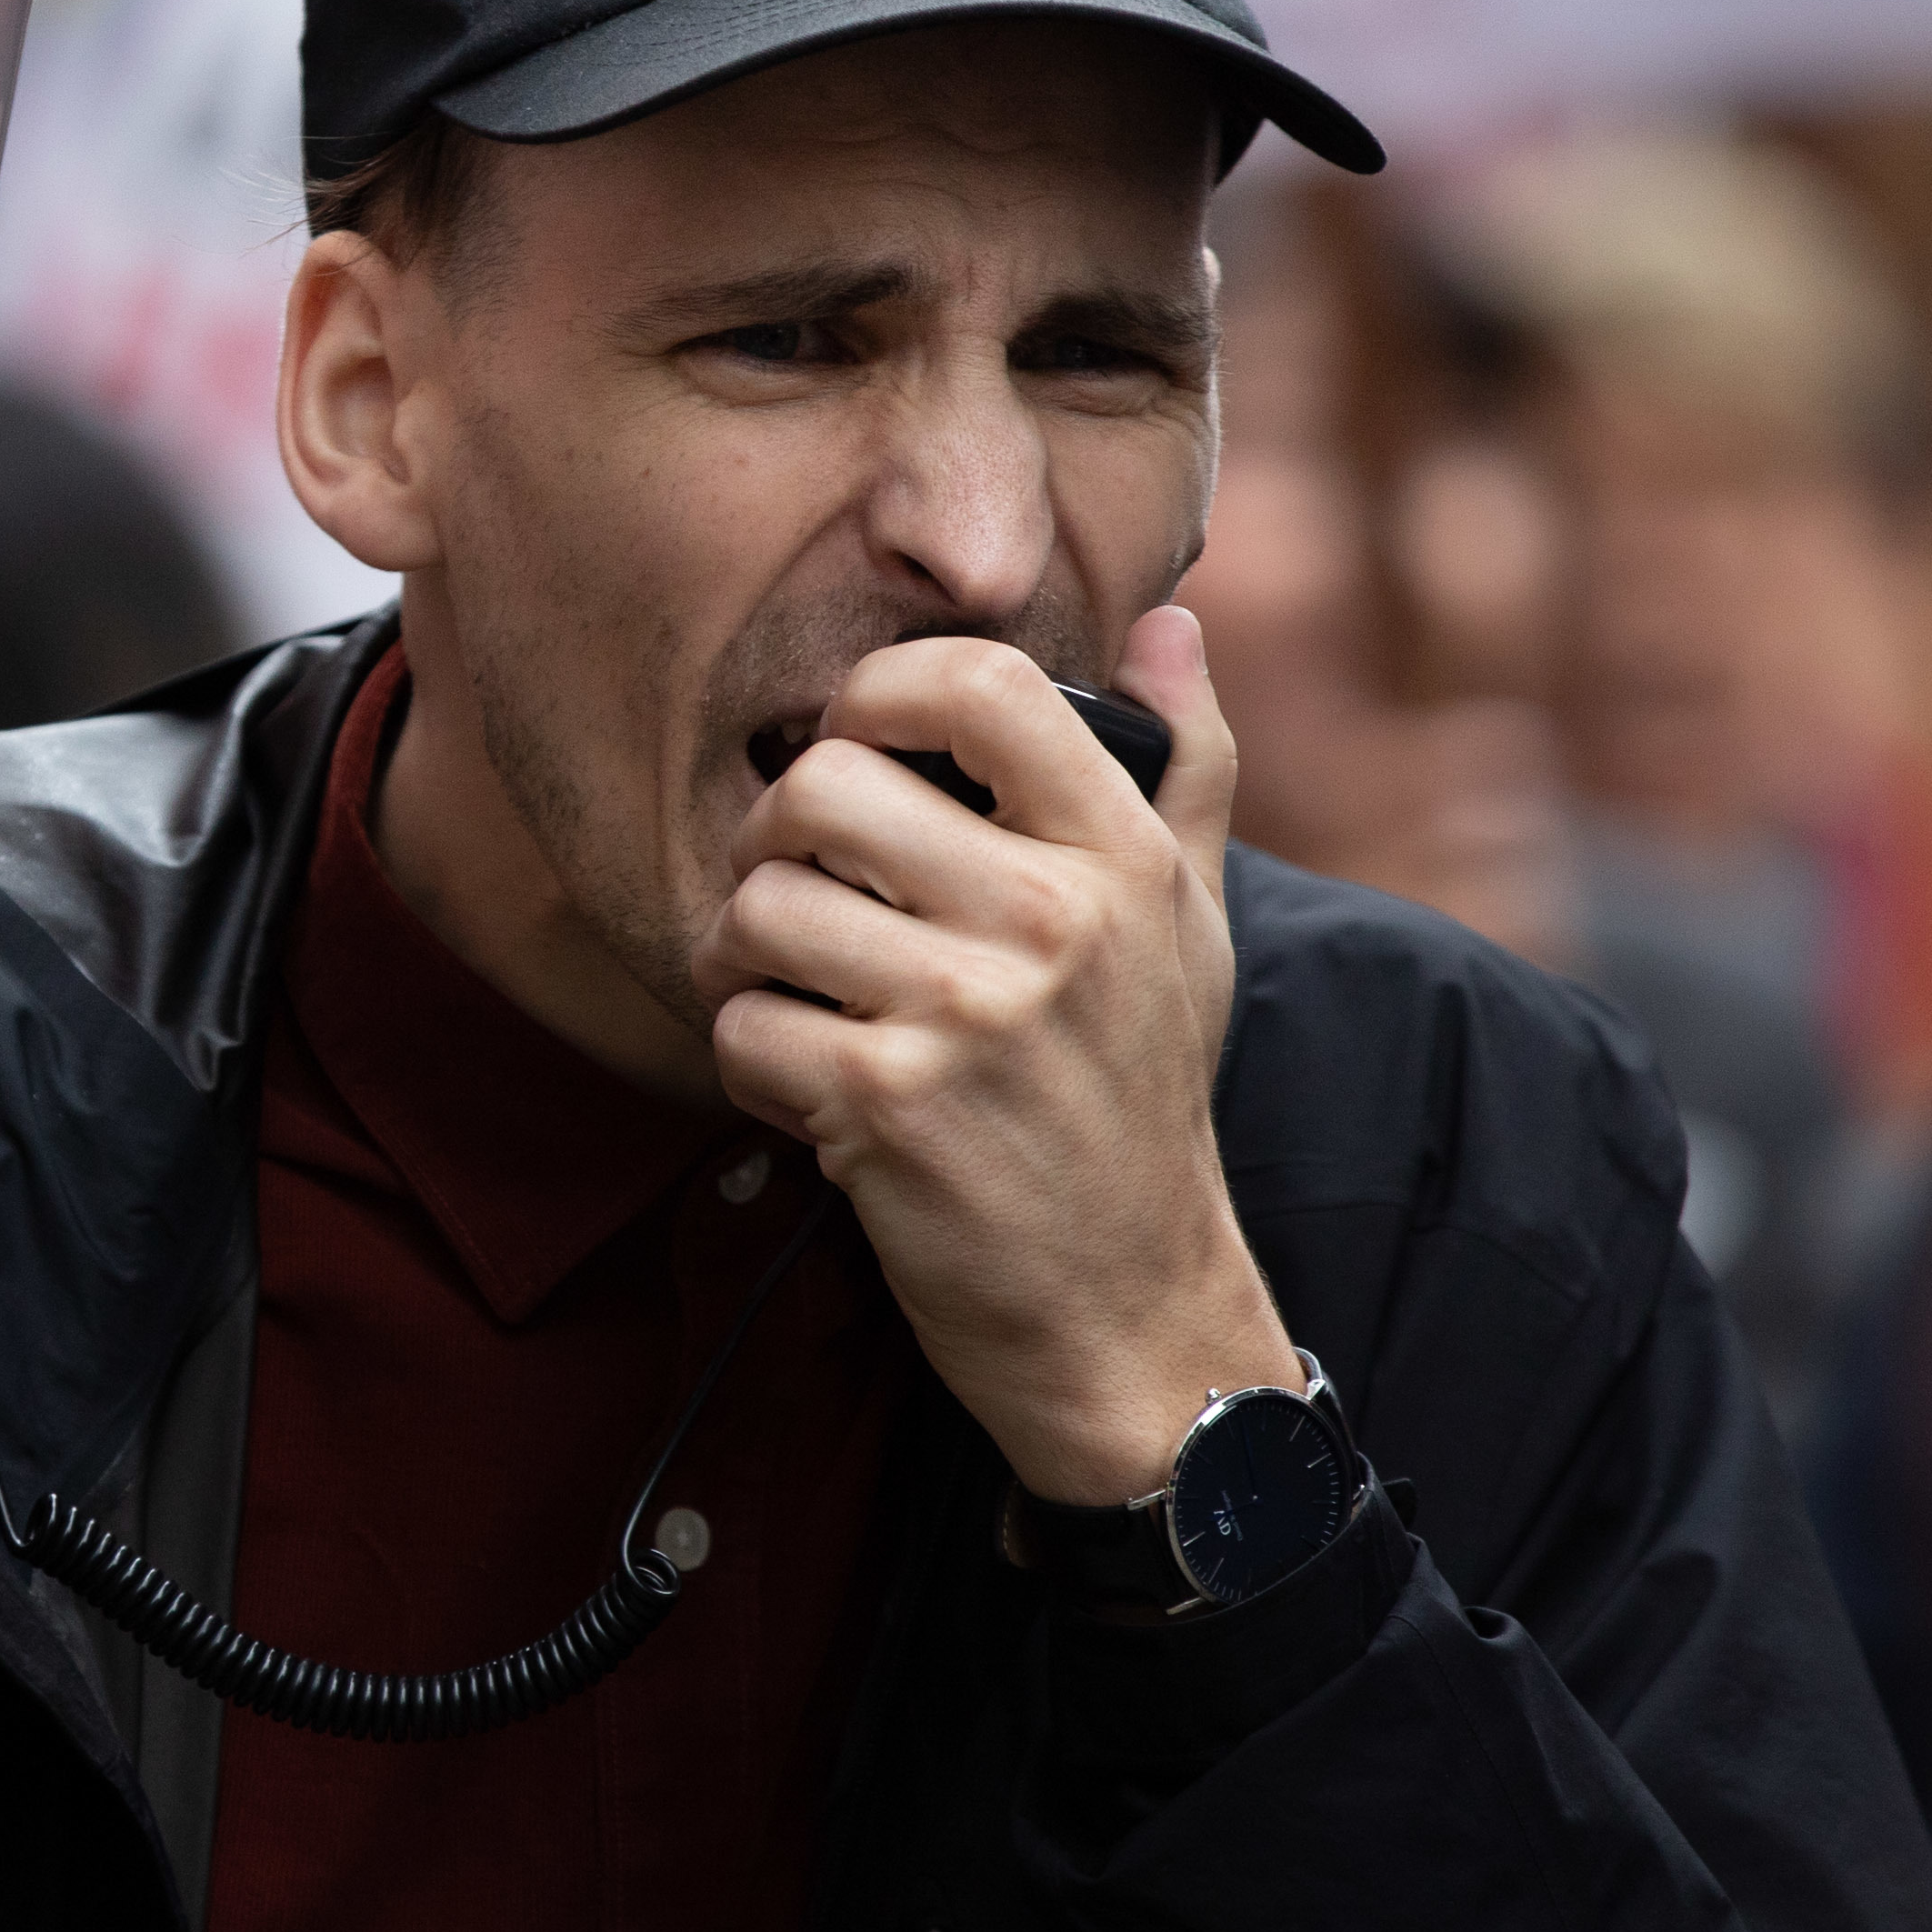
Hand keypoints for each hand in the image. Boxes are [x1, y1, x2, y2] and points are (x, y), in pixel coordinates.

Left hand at [701, 610, 1298, 1507]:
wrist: (1129, 1307)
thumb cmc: (1140, 1100)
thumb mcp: (1191, 928)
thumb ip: (1187, 765)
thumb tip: (1169, 624)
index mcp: (1122, 858)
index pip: (978, 686)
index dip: (880, 691)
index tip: (858, 747)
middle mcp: (1052, 922)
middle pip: (823, 785)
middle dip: (775, 840)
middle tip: (800, 893)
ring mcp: (967, 1016)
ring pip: (758, 906)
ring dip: (747, 957)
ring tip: (803, 993)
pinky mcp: (886, 1107)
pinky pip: (741, 1026)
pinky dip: (751, 1058)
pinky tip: (810, 1086)